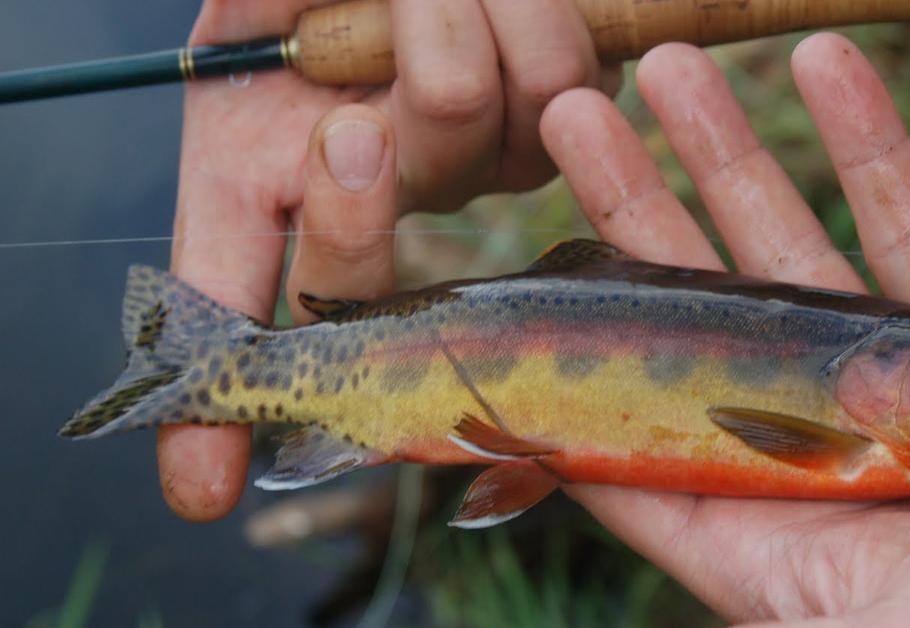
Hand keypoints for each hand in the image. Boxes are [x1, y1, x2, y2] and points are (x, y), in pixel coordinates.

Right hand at [158, 0, 620, 520]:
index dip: (224, 417)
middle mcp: (383, 200)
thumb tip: (251, 220)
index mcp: (282, 185)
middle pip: (362, 253)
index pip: (248, 312)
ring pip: (472, 126)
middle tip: (346, 113)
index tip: (202, 491)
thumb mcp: (251, 23)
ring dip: (444, 23)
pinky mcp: (565, 126)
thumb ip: (242, 91)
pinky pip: (561, 92)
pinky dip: (531, 18)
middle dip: (355, 190)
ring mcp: (480, 168)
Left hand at [534, 37, 909, 625]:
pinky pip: (909, 224)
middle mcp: (823, 450)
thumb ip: (768, 596)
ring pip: (793, 250)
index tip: (530, 260)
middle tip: (578, 120)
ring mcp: (899, 383)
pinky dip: (866, 145)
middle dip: (637, 211)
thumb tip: (650, 565)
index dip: (575, 351)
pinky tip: (823, 73)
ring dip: (730, 157)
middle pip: (700, 313)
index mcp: (777, 533)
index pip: (637, 435)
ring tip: (672, 76)